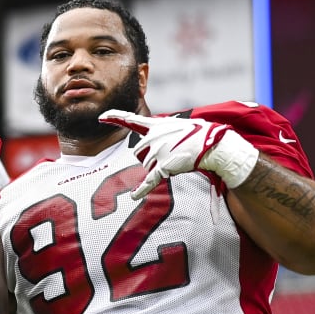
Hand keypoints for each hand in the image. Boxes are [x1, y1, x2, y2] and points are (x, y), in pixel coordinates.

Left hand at [99, 109, 257, 199]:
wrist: (214, 145)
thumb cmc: (199, 135)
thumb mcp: (178, 125)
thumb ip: (163, 129)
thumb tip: (160, 133)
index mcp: (155, 125)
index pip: (131, 119)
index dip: (114, 117)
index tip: (101, 116)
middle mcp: (152, 137)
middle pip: (138, 153)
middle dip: (151, 157)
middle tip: (171, 153)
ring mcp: (157, 152)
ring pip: (145, 166)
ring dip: (158, 167)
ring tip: (176, 159)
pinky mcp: (163, 166)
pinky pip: (149, 180)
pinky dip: (141, 190)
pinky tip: (133, 196)